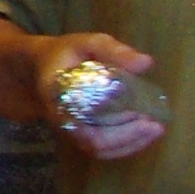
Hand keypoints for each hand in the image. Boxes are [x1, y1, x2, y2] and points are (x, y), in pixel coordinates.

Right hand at [37, 33, 165, 161]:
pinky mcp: (81, 135)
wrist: (39, 67)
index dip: (111, 129)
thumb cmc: (64, 54)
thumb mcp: (85, 43)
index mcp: (58, 99)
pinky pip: (102, 148)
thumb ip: (112, 50)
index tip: (140, 117)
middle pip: (94, 143)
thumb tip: (146, 63)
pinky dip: (126, 144)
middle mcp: (62, 121)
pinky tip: (144, 133)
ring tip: (155, 129)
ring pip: (99, 150)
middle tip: (155, 124)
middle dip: (128, 137)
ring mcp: (72, 131)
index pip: (82, 126)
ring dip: (130, 144)